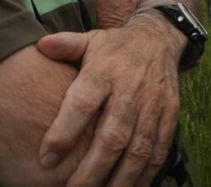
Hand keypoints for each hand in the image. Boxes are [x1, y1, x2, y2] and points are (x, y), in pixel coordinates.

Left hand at [36, 14, 187, 186]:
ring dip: (120, 178)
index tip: (46, 158)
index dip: (64, 132)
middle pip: (113, 135)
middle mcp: (131, 89)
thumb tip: (40, 46)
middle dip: (93, 169)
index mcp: (105, 70)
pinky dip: (145, 174)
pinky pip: (159, 149)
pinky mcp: (170, 115)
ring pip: (138, 149)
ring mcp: (153, 104)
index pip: (83, 103)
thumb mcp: (90, 39)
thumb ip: (65, 45)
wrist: (160, 38)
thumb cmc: (115, 47)